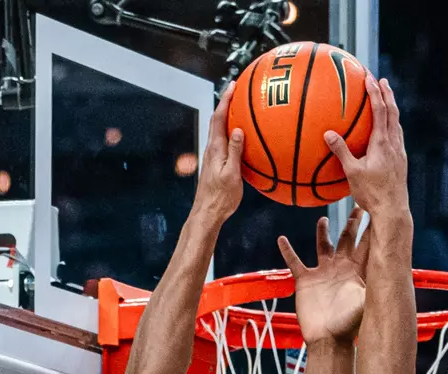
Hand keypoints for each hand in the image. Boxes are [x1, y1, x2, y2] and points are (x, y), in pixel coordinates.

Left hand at [192, 82, 243, 224]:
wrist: (208, 213)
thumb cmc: (221, 198)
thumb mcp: (232, 175)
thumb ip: (236, 152)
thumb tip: (239, 130)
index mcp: (216, 149)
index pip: (219, 118)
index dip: (225, 100)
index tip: (233, 85)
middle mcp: (212, 149)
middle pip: (217, 120)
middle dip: (226, 103)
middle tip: (236, 90)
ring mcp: (213, 156)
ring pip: (219, 130)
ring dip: (227, 116)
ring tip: (240, 107)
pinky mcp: (215, 163)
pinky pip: (224, 141)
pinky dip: (231, 132)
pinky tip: (240, 135)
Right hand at [278, 207, 369, 345]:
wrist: (328, 339)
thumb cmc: (348, 324)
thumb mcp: (365, 299)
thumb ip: (374, 279)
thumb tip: (389, 262)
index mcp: (357, 271)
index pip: (367, 244)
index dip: (372, 227)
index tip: (378, 208)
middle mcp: (341, 268)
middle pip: (348, 239)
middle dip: (353, 223)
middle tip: (359, 204)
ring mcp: (323, 273)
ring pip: (323, 246)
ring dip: (322, 232)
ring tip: (323, 218)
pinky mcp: (306, 280)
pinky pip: (295, 261)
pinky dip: (288, 250)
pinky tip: (282, 239)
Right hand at [325, 76, 407, 218]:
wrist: (393, 211)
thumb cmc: (372, 194)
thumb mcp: (353, 173)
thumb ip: (341, 152)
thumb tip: (328, 134)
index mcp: (382, 142)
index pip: (380, 110)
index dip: (375, 92)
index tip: (370, 77)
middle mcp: (394, 144)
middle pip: (393, 112)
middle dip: (388, 94)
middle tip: (383, 81)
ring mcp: (400, 154)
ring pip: (397, 125)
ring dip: (392, 110)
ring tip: (387, 103)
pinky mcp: (401, 164)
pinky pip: (397, 139)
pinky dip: (392, 128)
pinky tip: (388, 134)